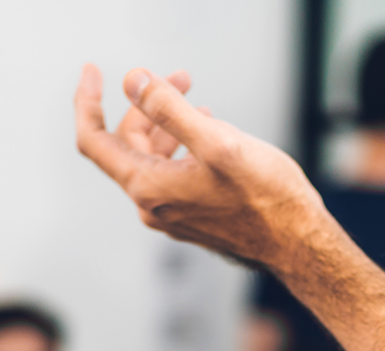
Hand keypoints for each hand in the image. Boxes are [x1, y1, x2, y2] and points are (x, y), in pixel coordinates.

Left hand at [74, 65, 329, 272]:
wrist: (297, 244)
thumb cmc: (265, 198)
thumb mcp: (217, 142)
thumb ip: (169, 109)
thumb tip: (132, 81)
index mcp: (149, 187)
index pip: (95, 141)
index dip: (86, 102)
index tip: (93, 72)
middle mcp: (153, 205)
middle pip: (128, 144)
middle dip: (146, 103)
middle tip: (181, 76)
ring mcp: (172, 213)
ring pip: (153, 157)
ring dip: (167, 122)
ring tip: (195, 96)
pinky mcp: (192, 216)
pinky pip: (172, 172)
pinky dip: (180, 144)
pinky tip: (204, 129)